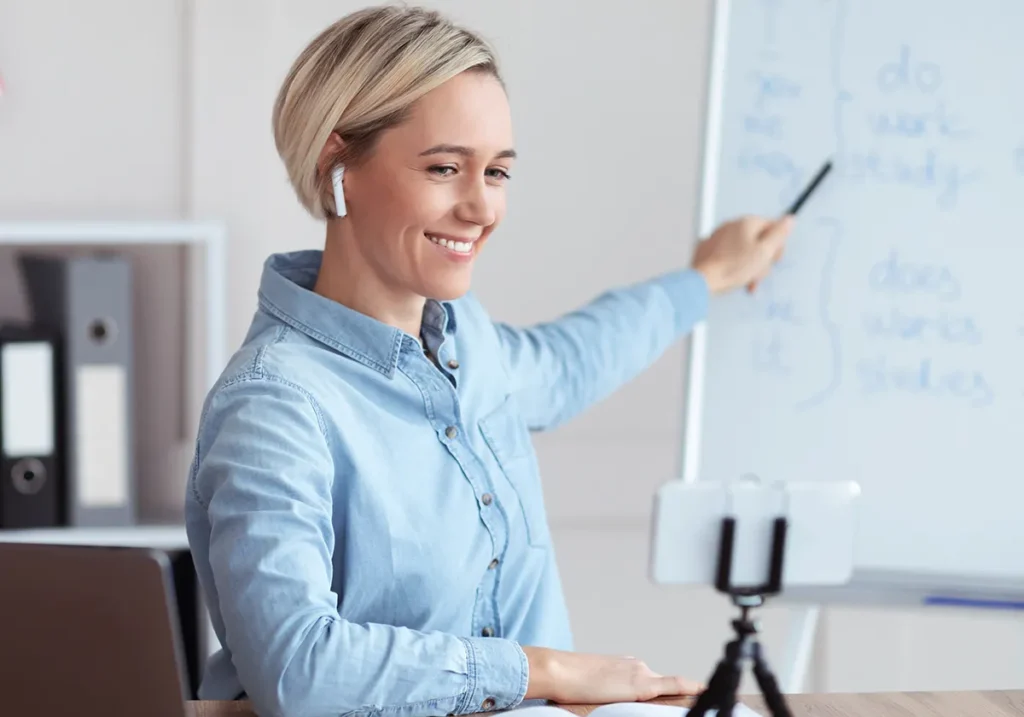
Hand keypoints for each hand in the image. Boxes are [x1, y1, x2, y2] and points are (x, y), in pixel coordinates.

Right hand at [522, 646, 703, 704]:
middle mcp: (636, 665)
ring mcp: (640, 672)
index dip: (668, 686)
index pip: (650, 678)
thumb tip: (615, 695)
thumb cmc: (569, 679)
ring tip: (693, 699)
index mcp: (624, 665)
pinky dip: (690, 687)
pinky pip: (673, 685)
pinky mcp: (640, 684)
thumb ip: (611, 687)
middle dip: (675, 695)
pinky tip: (704, 691)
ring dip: (678, 695)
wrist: (561, 670)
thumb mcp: (594, 683)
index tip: (686, 689)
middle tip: (694, 700)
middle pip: (661, 684)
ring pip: (668, 686)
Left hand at [691, 214, 794, 294]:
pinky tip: (734, 277)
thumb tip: (789, 218)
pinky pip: (727, 254)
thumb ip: (778, 234)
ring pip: (742, 249)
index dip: (777, 245)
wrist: (703, 280)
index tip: (774, 260)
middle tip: (758, 273)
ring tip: (747, 280)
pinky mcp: (707, 248)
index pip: (772, 227)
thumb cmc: (734, 267)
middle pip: (757, 239)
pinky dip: (733, 265)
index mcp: (747, 222)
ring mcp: (718, 236)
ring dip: (749, 265)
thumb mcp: (764, 252)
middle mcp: (731, 225)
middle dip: (762, 258)